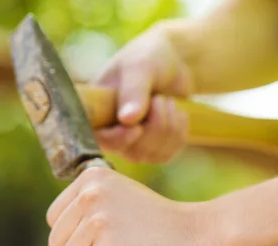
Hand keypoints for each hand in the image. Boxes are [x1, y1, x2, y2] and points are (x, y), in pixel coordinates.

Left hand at [47, 168, 213, 245]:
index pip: (55, 219)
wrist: (202, 239)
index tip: (102, 243)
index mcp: (92, 179)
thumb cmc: (163, 228)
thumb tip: (60, 241)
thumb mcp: (122, 202)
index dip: (75, 239)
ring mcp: (98, 224)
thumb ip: (91, 210)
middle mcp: (91, 196)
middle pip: (57, 244)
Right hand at [94, 26, 190, 162]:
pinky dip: (179, 131)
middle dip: (155, 125)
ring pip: (153, 155)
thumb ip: (133, 91)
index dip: (119, 140)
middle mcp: (112, 135)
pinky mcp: (154, 150)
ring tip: (165, 101)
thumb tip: (127, 120)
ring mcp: (133, 146)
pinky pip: (168, 154)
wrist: (172, 62)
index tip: (136, 128)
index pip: (101, 140)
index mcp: (98, 113)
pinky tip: (176, 113)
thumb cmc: (148, 58)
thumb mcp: (139, 67)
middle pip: (133, 151)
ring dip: (169, 125)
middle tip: (159, 98)